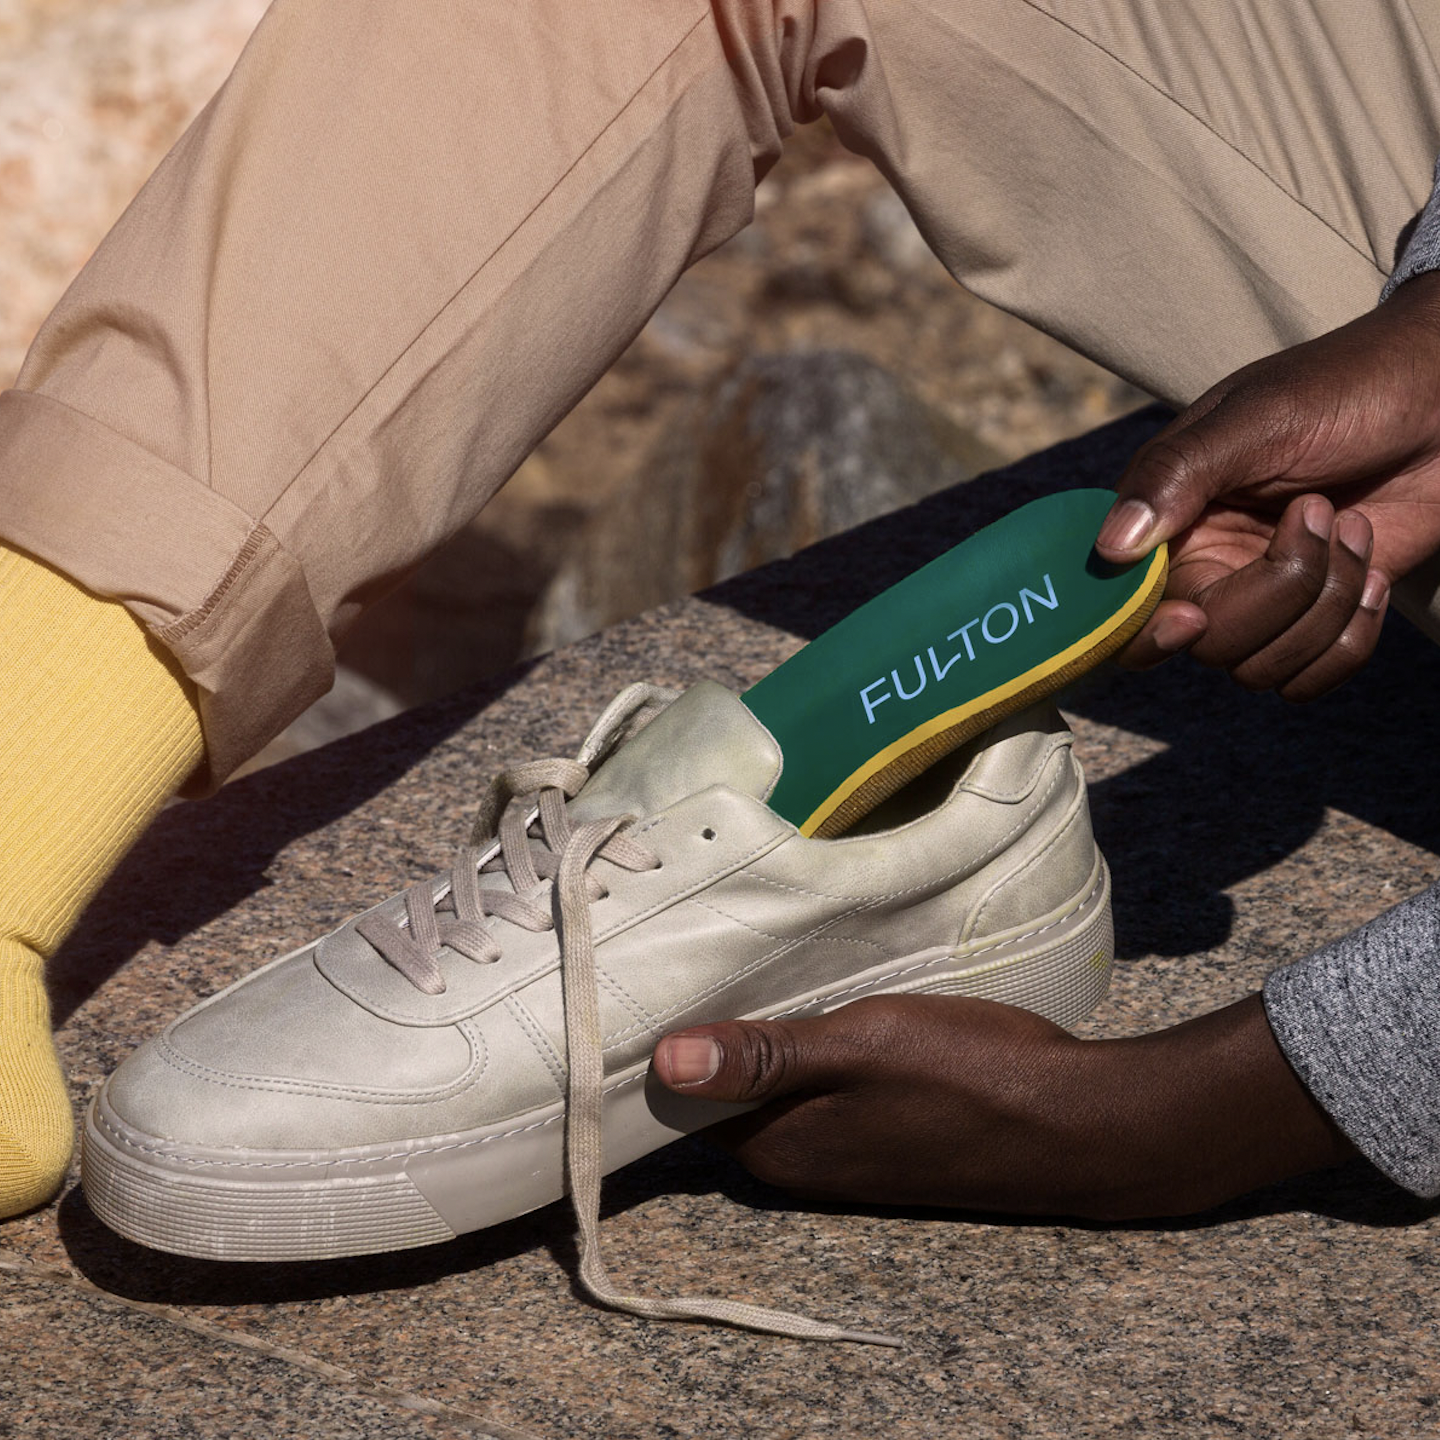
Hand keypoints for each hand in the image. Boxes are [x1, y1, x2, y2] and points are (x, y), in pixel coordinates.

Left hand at [652, 993, 1355, 1219]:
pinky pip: (818, 1088)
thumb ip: (763, 1056)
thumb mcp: (858, 1048)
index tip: (646, 975)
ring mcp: (844, 1153)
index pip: (684, 1100)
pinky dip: (806, 1047)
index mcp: (780, 1148)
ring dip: (762, 1036)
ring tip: (741, 958)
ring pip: (774, 1087)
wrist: (1078, 1123)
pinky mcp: (882, 1134)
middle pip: (726, 1094)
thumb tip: (660, 1063)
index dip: (665, 1040)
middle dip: (709, 1033)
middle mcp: (801, 1162)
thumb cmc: (967, 1076)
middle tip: (690, 948)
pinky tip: (814, 996)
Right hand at [1096, 270, 1439, 698]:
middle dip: (1281, 595)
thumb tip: (1110, 547)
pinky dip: (1350, 638)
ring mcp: (1259, 597)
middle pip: (1208, 645)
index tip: (1196, 617)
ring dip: (1327, 607)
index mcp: (1169, 519)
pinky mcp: (1314, 619)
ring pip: (1262, 668)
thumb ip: (1177, 475)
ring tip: (1354, 529)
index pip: (1128, 607)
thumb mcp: (1257, 418)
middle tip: (1322, 513)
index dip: (1153, 630)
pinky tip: (1371, 576)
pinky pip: (1309, 680)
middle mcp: (1203, 566)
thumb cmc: (1349, 388)